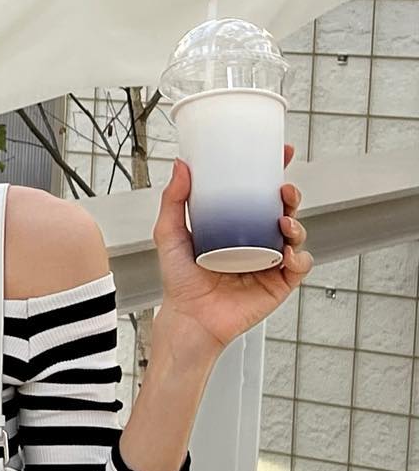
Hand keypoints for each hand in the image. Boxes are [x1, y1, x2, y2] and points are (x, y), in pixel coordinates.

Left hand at [153, 141, 311, 357]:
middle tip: (284, 189)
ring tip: (283, 222)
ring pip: (295, 236)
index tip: (283, 153)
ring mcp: (270, 262)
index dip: (274, 173)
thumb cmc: (179, 280)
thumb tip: (181, 165)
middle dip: (290, 196)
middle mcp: (256, 241)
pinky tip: (287, 254)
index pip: (259, 194)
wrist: (188, 318)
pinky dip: (299, 257)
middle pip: (283, 211)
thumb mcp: (170, 233)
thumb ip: (174, 200)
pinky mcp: (278, 284)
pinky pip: (299, 266)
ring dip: (296, 224)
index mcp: (236, 226)